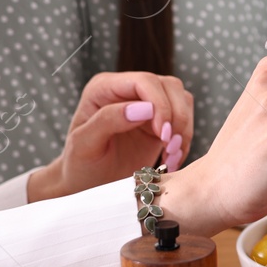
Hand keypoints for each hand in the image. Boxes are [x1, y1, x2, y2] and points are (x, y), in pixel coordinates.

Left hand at [27, 72, 194, 201]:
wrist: (88, 184)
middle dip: (177, 118)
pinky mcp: (160, 120)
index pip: (144, 82)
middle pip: (169, 87)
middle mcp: (127, 90)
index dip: (160, 105)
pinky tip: (172, 157)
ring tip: (171, 155)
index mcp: (104, 88)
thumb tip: (144, 108)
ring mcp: (146, 104)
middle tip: (170, 147)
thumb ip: (107, 121)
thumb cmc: (81, 165)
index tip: (162, 135)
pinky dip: (185, 139)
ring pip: (182, 100)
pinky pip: (185, 119)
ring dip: (183, 129)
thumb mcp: (84, 145)